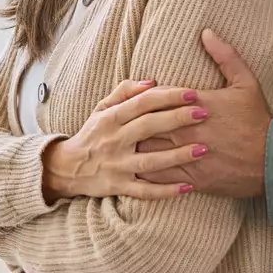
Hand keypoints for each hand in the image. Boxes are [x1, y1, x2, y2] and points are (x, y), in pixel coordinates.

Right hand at [42, 78, 208, 201]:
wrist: (68, 168)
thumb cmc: (93, 134)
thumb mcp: (102, 108)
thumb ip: (125, 92)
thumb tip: (152, 82)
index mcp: (111, 118)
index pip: (142, 102)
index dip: (168, 96)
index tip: (192, 93)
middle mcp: (114, 140)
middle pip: (148, 126)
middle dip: (178, 119)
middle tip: (204, 113)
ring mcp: (117, 165)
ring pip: (150, 161)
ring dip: (178, 156)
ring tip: (203, 149)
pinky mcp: (119, 186)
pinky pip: (144, 191)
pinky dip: (166, 191)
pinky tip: (188, 187)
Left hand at [138, 30, 271, 198]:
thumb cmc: (258, 121)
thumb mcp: (246, 82)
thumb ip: (225, 56)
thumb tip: (206, 32)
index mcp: (195, 105)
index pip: (156, 97)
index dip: (143, 97)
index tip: (139, 97)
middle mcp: (187, 130)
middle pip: (145, 123)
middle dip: (133, 122)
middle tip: (122, 121)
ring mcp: (187, 155)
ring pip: (147, 150)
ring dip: (134, 146)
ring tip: (123, 143)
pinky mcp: (191, 178)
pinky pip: (159, 176)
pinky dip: (145, 171)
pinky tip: (135, 168)